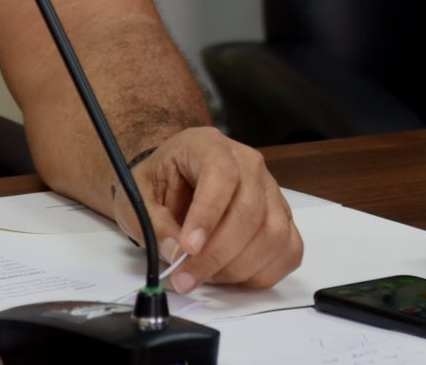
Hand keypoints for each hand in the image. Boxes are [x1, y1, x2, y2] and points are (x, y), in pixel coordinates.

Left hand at [109, 126, 303, 293]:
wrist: (177, 178)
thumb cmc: (160, 183)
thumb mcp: (138, 196)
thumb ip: (153, 224)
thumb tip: (175, 253)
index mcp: (208, 146)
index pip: (221, 173)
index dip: (207, 213)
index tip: (187, 248)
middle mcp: (248, 163)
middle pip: (250, 210)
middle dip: (217, 254)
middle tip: (185, 279)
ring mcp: (271, 190)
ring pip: (272, 234)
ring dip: (237, 267)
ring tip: (204, 275)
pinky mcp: (282, 217)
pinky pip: (287, 250)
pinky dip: (262, 272)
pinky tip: (232, 275)